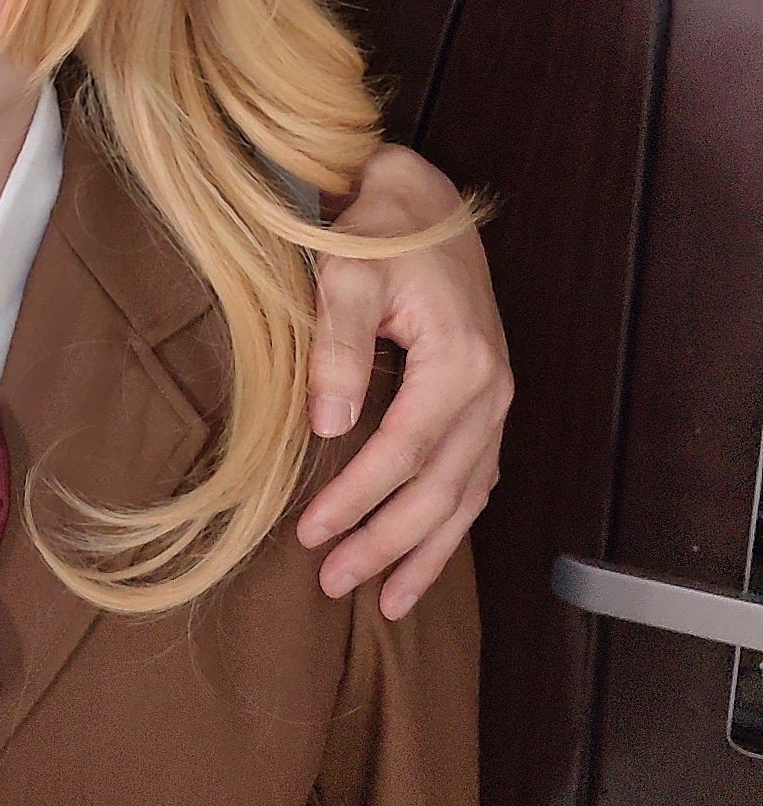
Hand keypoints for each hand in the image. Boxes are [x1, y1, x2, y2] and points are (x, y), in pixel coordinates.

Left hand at [295, 144, 511, 618]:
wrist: (423, 203)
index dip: (356, 499)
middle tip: (332, 582)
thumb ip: (336, 346)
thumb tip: (327, 425)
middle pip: (439, 489)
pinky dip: (449, 526)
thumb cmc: (377, 231)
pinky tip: (422, 558)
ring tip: (385, 602)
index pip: (403, 451)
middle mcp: (490, 389)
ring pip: (466, 496)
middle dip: (386, 544)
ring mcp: (495, 401)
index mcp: (459, 360)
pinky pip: (475, 479)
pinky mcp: (486, 404)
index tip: (308, 535)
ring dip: (424, 552)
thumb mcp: (344, 271)